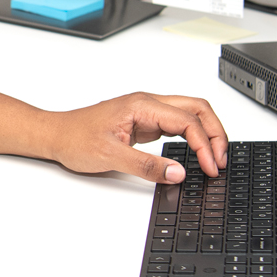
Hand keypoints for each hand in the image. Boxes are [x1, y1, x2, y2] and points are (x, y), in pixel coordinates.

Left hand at [46, 91, 229, 180]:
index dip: (205, 144)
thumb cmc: (74, 139)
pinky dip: (193, 137)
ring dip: (206, 133)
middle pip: (197, 109)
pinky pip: (177, 125)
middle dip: (215, 132)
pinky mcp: (145, 123)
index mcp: (142, 105)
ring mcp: (147, 112)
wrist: (55, 135)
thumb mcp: (110, 157)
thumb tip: (178, 173)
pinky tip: (197, 153)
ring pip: (190, 115)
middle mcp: (148, 104)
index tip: (211, 167)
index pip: (187, 120)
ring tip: (214, 158)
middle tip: (221, 160)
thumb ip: (146, 165)